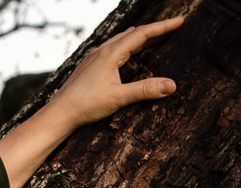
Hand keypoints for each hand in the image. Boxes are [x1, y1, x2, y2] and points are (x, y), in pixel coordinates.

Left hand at [0, 17, 183, 187]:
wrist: (59, 113)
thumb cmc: (85, 105)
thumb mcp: (118, 98)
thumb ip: (145, 90)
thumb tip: (172, 85)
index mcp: (110, 53)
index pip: (142, 34)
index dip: (163, 27)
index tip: (181, 21)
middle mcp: (101, 51)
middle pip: (133, 34)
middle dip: (154, 31)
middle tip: (173, 28)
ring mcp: (93, 58)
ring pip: (121, 41)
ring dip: (140, 38)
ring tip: (155, 38)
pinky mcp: (89, 66)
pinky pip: (112, 49)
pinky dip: (126, 47)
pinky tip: (127, 54)